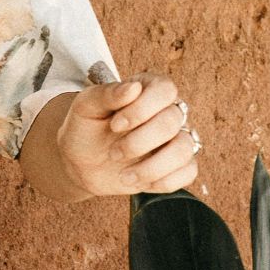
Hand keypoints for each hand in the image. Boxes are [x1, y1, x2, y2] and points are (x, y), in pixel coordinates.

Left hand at [53, 67, 198, 196]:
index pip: (165, 89)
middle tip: (113, 152)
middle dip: (139, 141)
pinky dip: (163, 181)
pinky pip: (188, 172)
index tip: (115, 125)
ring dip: (152, 166)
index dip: (142, 108)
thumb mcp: (86, 106)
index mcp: (148, 89)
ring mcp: (175, 139)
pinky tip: (139, 180)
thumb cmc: (85, 128)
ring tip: (124, 175)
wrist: (80, 163)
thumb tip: (133, 87)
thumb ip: (107, 93)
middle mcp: (167, 111)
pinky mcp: (177, 166)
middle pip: (172, 121)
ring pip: (184, 148)